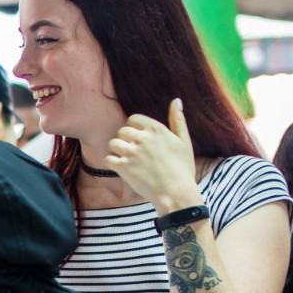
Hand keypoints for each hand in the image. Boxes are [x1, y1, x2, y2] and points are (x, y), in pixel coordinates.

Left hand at [102, 99, 203, 213]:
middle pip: (122, 131)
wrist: (176, 192)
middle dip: (125, 141)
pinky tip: (121, 169)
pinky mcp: (123, 167)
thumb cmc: (182, 168)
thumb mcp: (184, 141)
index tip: (139, 139)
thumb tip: (176, 100)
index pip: (133, 119)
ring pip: (113, 144)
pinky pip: (108, 159)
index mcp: (156, 129)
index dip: (134, 128)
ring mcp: (131, 152)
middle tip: (134, 153)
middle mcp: (142, 138)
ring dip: (117, 151)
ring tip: (127, 160)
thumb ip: (177, 120)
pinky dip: (112, 164)